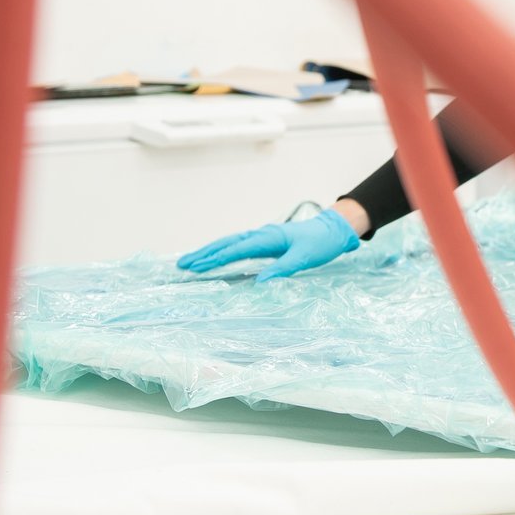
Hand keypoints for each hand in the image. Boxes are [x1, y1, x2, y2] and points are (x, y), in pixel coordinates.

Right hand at [176, 208, 360, 281]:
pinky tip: (213, 257)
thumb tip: (259, 284)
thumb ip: (282, 270)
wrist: (332, 229)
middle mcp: (261, 235)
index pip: (236, 249)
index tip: (197, 267)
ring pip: (229, 243)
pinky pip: (237, 245)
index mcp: (268, 238)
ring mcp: (261, 237)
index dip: (216, 258)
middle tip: (182, 264)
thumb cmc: (320, 243)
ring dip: (209, 251)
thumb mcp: (304, 258)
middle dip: (204, 254)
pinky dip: (222, 250)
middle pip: (226, 243)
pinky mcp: (264, 241)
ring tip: (190, 261)